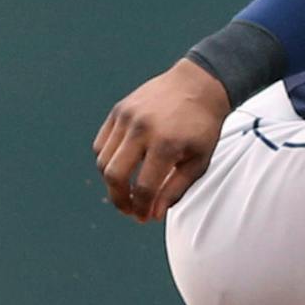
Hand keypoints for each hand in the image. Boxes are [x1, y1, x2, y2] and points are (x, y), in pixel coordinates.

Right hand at [94, 59, 230, 222]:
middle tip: (129, 210)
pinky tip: (122, 169)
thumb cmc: (202, 127)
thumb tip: (153, 214)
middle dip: (119, 199)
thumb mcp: (199, 160)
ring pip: (104, 161)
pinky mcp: (118, 111)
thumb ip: (175, 189)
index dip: (142, 208)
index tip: (144, 218)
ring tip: (127, 191)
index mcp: (167, 144)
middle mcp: (142, 130)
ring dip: (112, 182)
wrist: (199, 86)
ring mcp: (127, 118)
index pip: (145, 187)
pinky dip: (107, 161)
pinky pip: (101, 144)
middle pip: (115, 175)